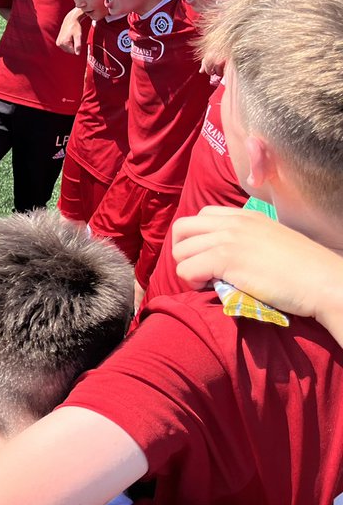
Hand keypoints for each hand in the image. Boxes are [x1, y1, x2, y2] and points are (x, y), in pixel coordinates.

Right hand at [55, 7, 84, 54]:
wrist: (70, 20)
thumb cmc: (75, 26)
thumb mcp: (78, 36)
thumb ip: (78, 45)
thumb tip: (77, 54)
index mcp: (63, 42)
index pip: (73, 52)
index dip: (77, 47)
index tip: (77, 39)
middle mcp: (59, 43)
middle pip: (69, 51)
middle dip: (74, 46)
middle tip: (75, 38)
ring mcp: (58, 42)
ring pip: (67, 49)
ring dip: (71, 45)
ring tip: (72, 37)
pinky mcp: (58, 41)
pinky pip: (65, 46)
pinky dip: (68, 43)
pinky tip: (70, 37)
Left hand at [172, 206, 338, 322]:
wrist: (324, 281)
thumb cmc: (303, 269)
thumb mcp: (270, 240)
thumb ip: (246, 239)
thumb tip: (226, 255)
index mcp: (244, 216)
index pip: (200, 216)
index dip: (197, 239)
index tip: (209, 258)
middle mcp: (233, 222)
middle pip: (182, 229)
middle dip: (183, 252)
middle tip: (199, 271)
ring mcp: (228, 239)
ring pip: (180, 251)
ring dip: (187, 270)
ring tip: (207, 282)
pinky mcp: (226, 259)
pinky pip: (186, 269)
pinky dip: (192, 282)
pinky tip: (211, 289)